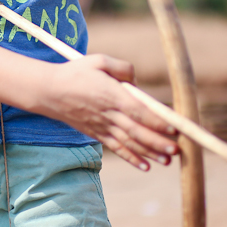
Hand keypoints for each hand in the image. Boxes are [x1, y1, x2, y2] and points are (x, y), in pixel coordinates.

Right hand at [38, 54, 179, 170]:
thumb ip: (123, 68)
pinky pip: (116, 147)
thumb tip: (137, 83)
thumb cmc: (75, 72)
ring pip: (129, 143)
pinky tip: (146, 166)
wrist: (48, 91)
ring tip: (168, 160)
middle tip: (178, 150)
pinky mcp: (96, 133)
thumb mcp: (99, 60)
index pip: (137, 111)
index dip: (156, 121)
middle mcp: (108, 114)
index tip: (174, 128)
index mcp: (111, 95)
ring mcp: (102, 126)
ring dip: (150, 153)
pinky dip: (131, 158)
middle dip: (158, 142)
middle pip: (136, 131)